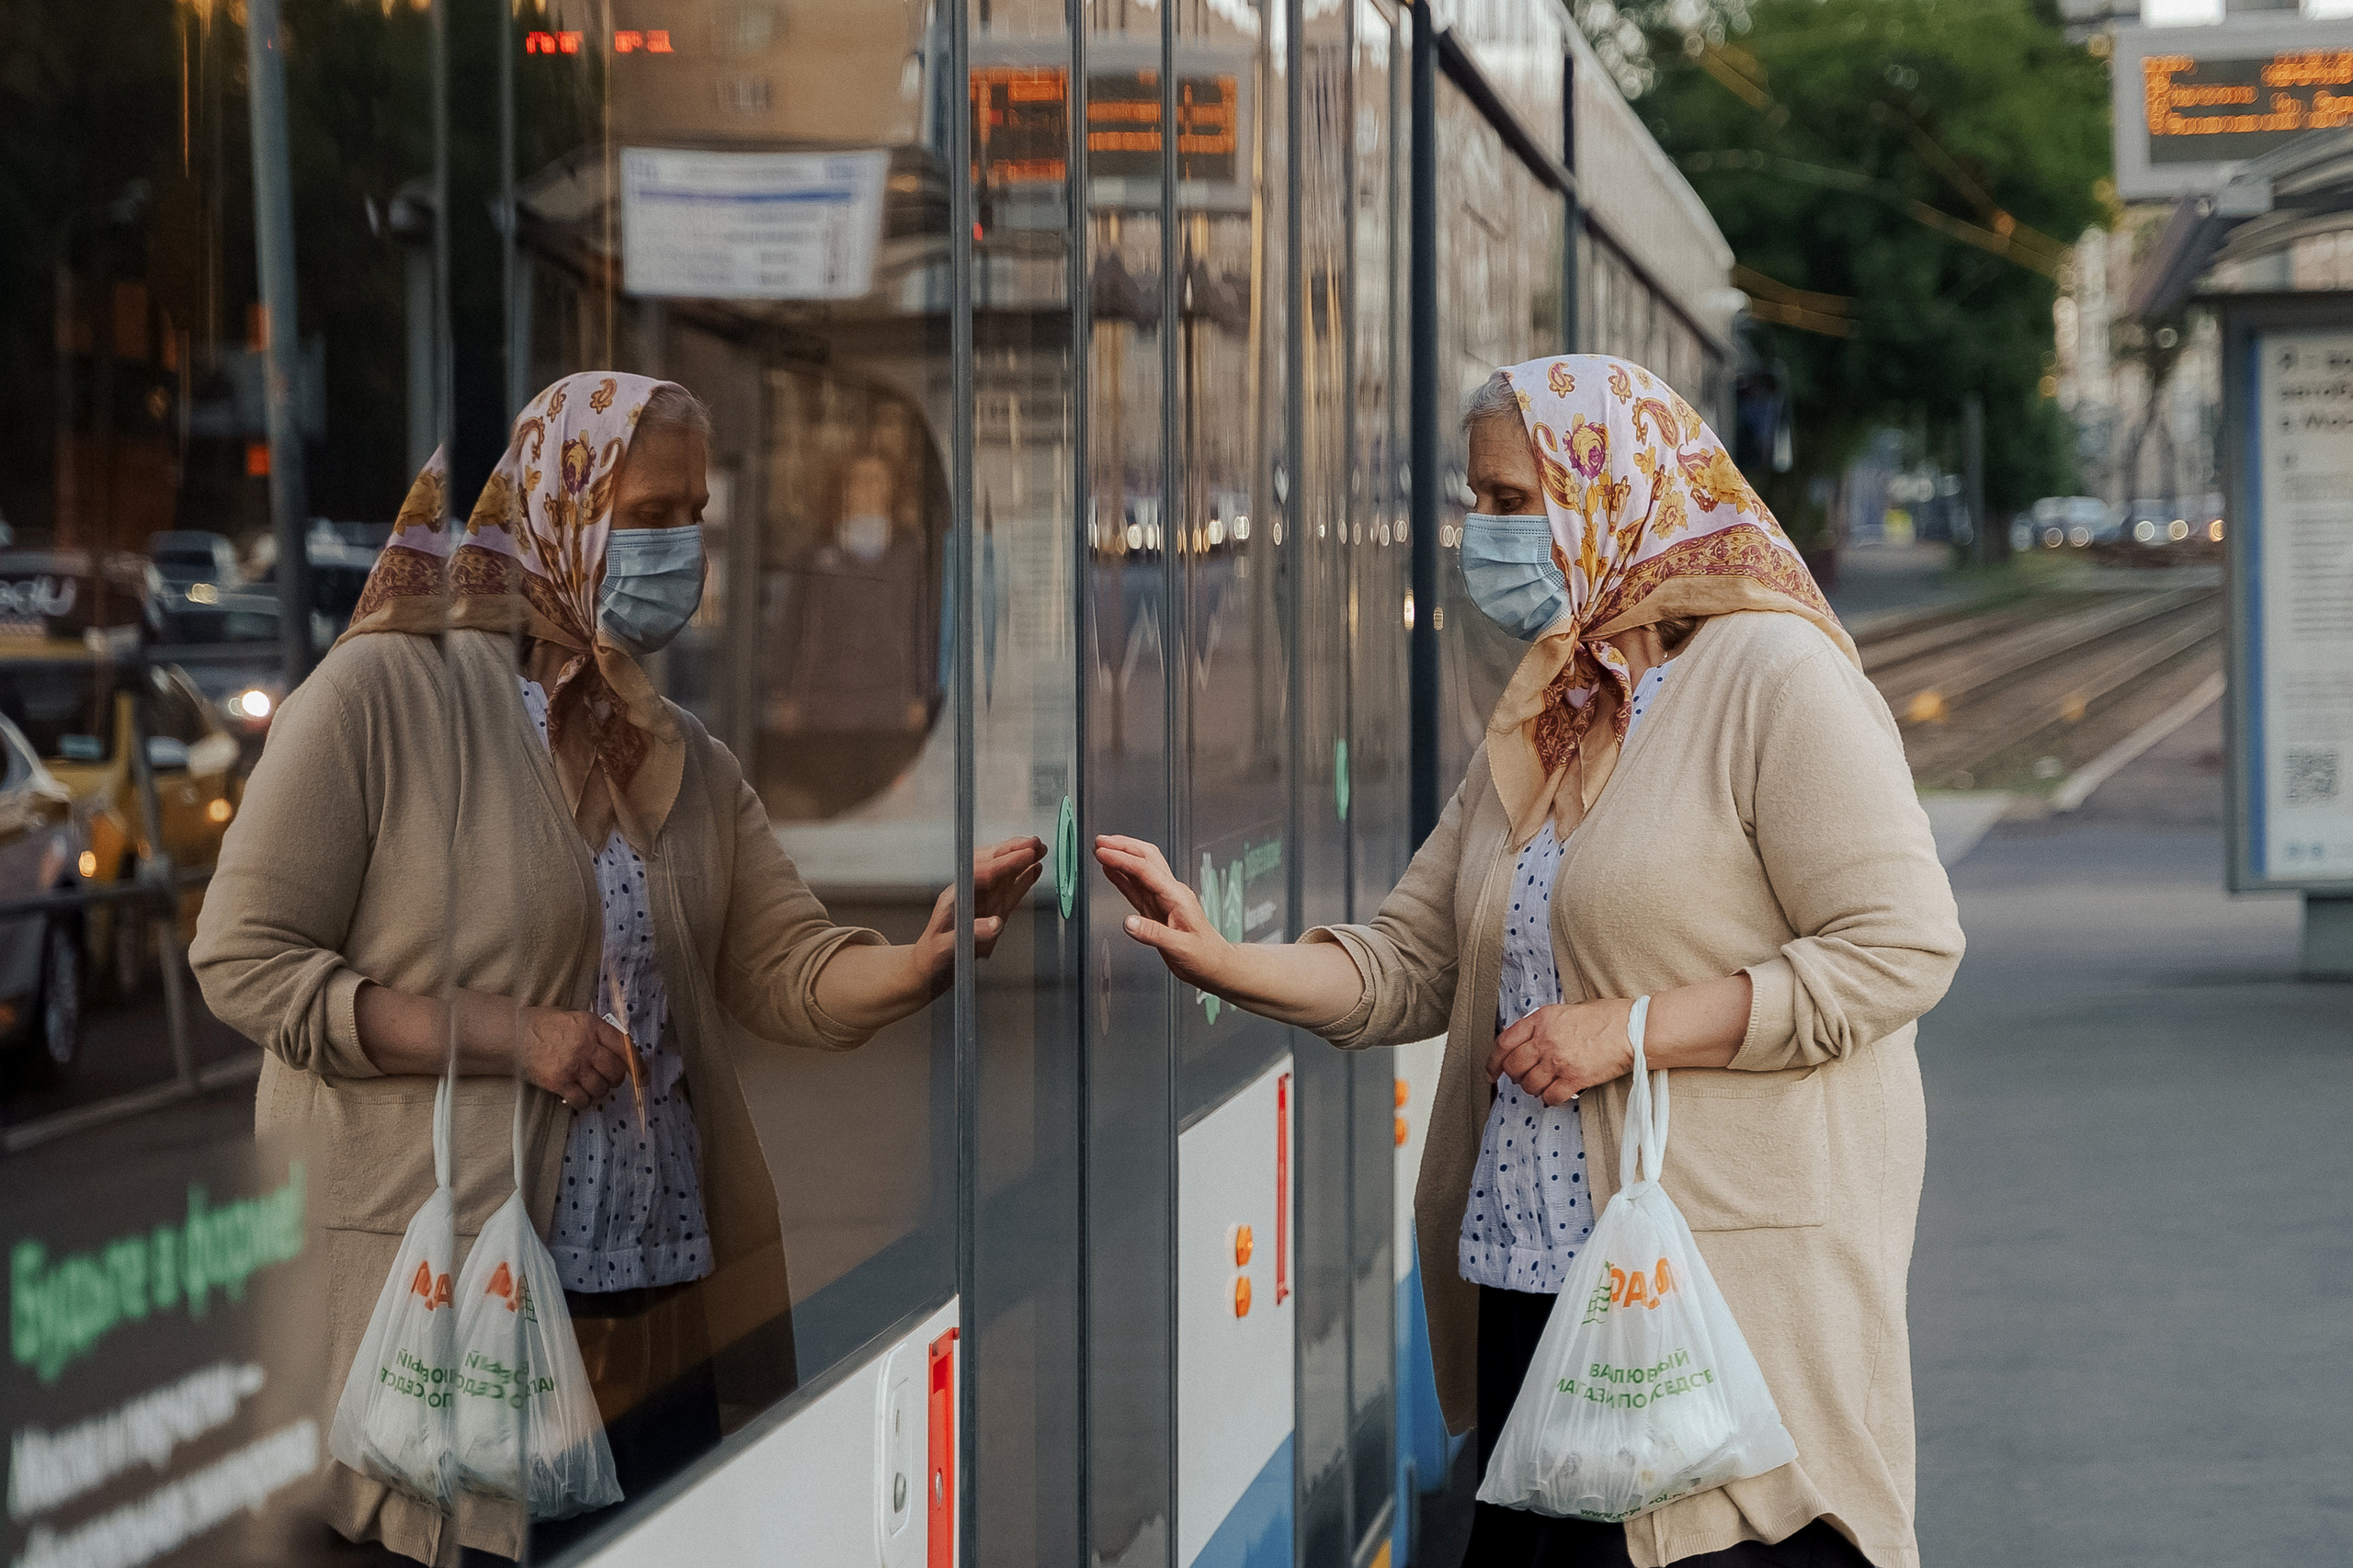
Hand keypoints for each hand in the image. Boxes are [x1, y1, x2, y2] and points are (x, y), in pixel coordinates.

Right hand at [519, 1005, 634, 1109]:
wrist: (513, 1035)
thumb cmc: (545, 1025)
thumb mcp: (576, 1018)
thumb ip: (598, 1033)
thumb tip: (621, 1051)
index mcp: (592, 1026)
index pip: (625, 1047)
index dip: (638, 1065)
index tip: (643, 1077)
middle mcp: (586, 1045)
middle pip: (616, 1071)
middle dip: (616, 1080)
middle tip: (609, 1081)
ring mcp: (573, 1065)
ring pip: (601, 1088)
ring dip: (599, 1091)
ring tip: (589, 1086)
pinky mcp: (559, 1082)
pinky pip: (582, 1100)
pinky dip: (584, 1102)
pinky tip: (578, 1097)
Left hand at [910, 836, 1049, 989]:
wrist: (932, 965)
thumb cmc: (935, 955)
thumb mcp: (948, 947)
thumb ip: (972, 934)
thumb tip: (997, 924)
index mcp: (957, 895)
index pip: (985, 872)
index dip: (1006, 863)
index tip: (1026, 855)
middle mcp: (971, 891)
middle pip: (994, 863)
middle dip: (1015, 851)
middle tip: (1036, 843)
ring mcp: (984, 899)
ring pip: (1005, 873)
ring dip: (1021, 859)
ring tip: (1040, 848)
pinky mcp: (994, 909)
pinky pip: (1011, 890)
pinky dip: (1024, 878)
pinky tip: (1036, 869)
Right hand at [1094, 834, 1232, 991]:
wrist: (1214, 965)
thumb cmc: (1204, 956)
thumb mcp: (1180, 948)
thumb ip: (1153, 934)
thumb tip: (1128, 922)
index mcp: (1177, 897)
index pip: (1146, 871)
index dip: (1122, 860)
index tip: (1103, 853)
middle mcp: (1170, 893)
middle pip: (1146, 859)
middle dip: (1123, 847)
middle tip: (1100, 841)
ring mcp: (1162, 899)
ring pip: (1140, 869)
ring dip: (1121, 856)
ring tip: (1101, 849)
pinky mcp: (1155, 909)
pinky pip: (1136, 888)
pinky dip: (1122, 877)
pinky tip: (1111, 871)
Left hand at [1487, 997, 1636, 1106]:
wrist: (1632, 1029)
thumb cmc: (1607, 1017)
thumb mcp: (1568, 1010)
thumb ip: (1546, 1024)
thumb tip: (1532, 1040)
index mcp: (1541, 1020)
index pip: (1504, 1043)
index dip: (1492, 1061)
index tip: (1491, 1071)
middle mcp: (1545, 1041)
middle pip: (1513, 1067)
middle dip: (1514, 1077)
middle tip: (1522, 1079)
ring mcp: (1558, 1061)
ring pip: (1530, 1085)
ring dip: (1533, 1089)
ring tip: (1543, 1086)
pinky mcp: (1574, 1078)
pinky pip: (1550, 1096)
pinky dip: (1550, 1099)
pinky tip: (1555, 1096)